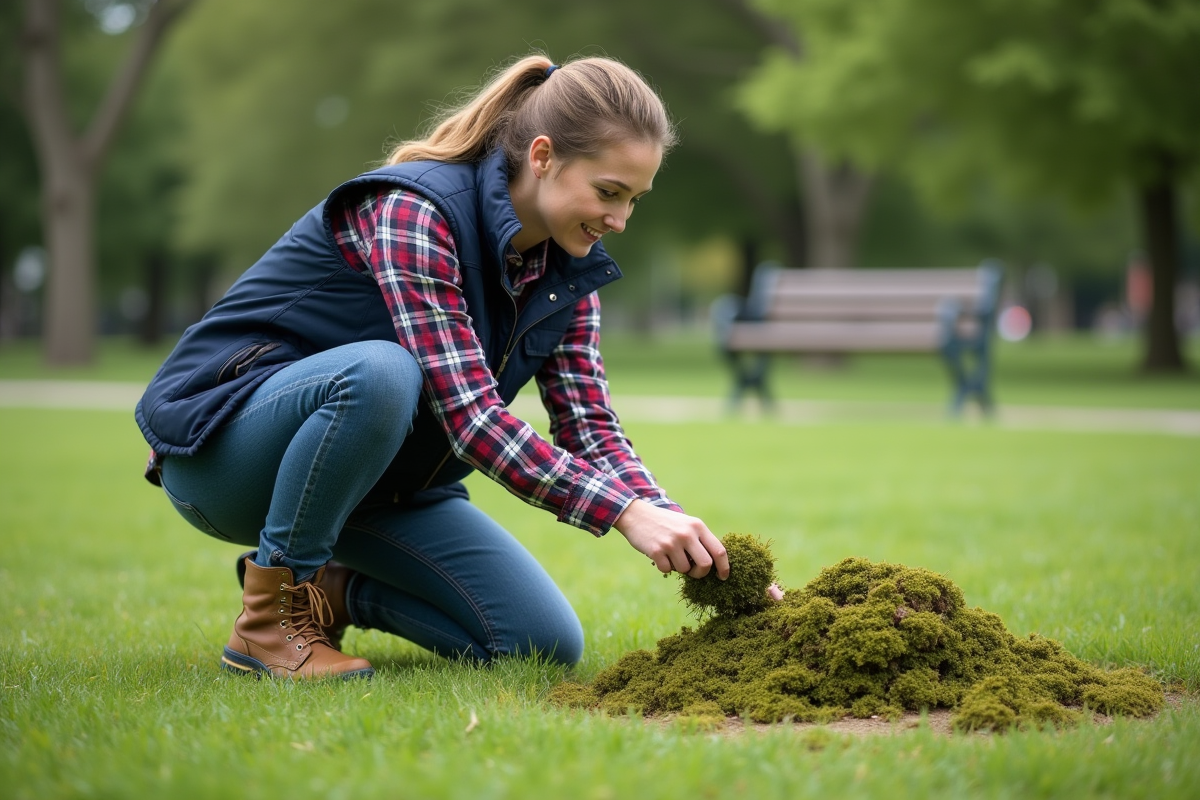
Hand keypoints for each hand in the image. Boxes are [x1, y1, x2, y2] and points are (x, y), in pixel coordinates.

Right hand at [614, 500, 729, 579]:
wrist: (637, 514)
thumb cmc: (665, 523)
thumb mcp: (686, 524)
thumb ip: (700, 539)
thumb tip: (715, 564)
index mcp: (698, 526)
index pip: (719, 551)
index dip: (724, 567)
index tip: (723, 577)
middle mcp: (687, 533)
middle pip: (705, 565)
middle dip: (700, 573)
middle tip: (694, 572)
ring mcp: (672, 542)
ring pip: (685, 570)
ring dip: (679, 568)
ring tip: (671, 556)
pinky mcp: (657, 550)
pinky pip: (667, 570)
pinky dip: (664, 567)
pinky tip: (659, 555)